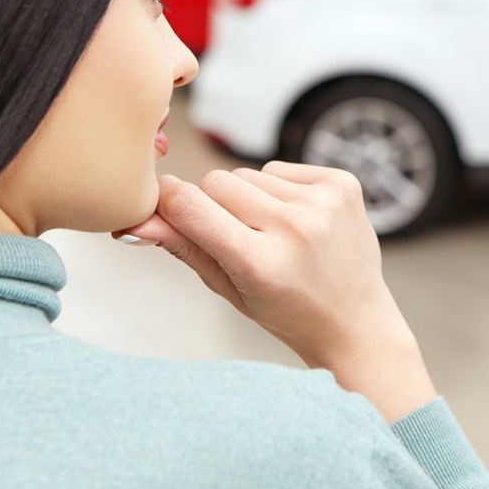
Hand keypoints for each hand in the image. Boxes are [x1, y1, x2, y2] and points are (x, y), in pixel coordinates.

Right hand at [114, 162, 435, 421]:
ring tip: (274, 235)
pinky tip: (298, 221)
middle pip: (216, 181)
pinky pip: (281, 168)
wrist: (355, 321)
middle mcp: (295, 228)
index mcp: (261, 264)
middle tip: (238, 240)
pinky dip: (281, 190)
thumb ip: (183, 248)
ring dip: (251, 198)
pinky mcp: (344, 183)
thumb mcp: (228, 290)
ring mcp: (324, 202)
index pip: (188, 205)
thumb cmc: (286, 311)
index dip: (165, 201)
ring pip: (248, 173)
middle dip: (214, 205)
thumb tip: (133, 219)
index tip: (160, 207)